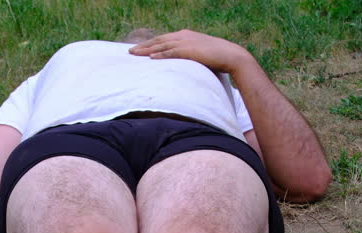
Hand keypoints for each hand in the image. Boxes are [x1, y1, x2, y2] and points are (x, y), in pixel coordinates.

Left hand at [128, 29, 253, 74]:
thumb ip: (189, 57)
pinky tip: (150, 59)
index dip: (151, 44)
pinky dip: (160, 55)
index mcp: (186, 36)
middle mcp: (183, 36)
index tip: (140, 49)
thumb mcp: (200, 55)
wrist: (232, 55)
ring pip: (161, 46)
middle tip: (130, 52)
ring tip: (134, 54)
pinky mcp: (190, 50)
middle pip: (158, 41)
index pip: (164, 39)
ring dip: (146, 50)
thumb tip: (183, 66)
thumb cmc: (218, 58)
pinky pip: (171, 53)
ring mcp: (186, 42)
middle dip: (143, 46)